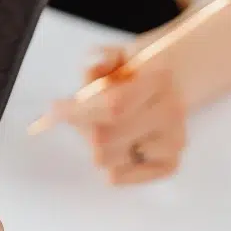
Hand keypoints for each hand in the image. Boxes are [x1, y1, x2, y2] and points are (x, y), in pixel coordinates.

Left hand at [54, 46, 186, 183]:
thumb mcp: (115, 54)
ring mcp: (174, 141)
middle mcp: (171, 113)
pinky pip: (118, 176)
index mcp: (158, 80)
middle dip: (82, 127)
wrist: (173, 82)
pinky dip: (107, 162)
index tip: (56, 109)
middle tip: (77, 116)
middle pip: (104, 139)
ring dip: (93, 144)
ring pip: (108, 159)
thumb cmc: (133, 72)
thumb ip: (100, 59)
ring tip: (101, 126)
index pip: (113, 106)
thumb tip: (93, 70)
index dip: (77, 111)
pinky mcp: (170, 164)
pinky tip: (116, 143)